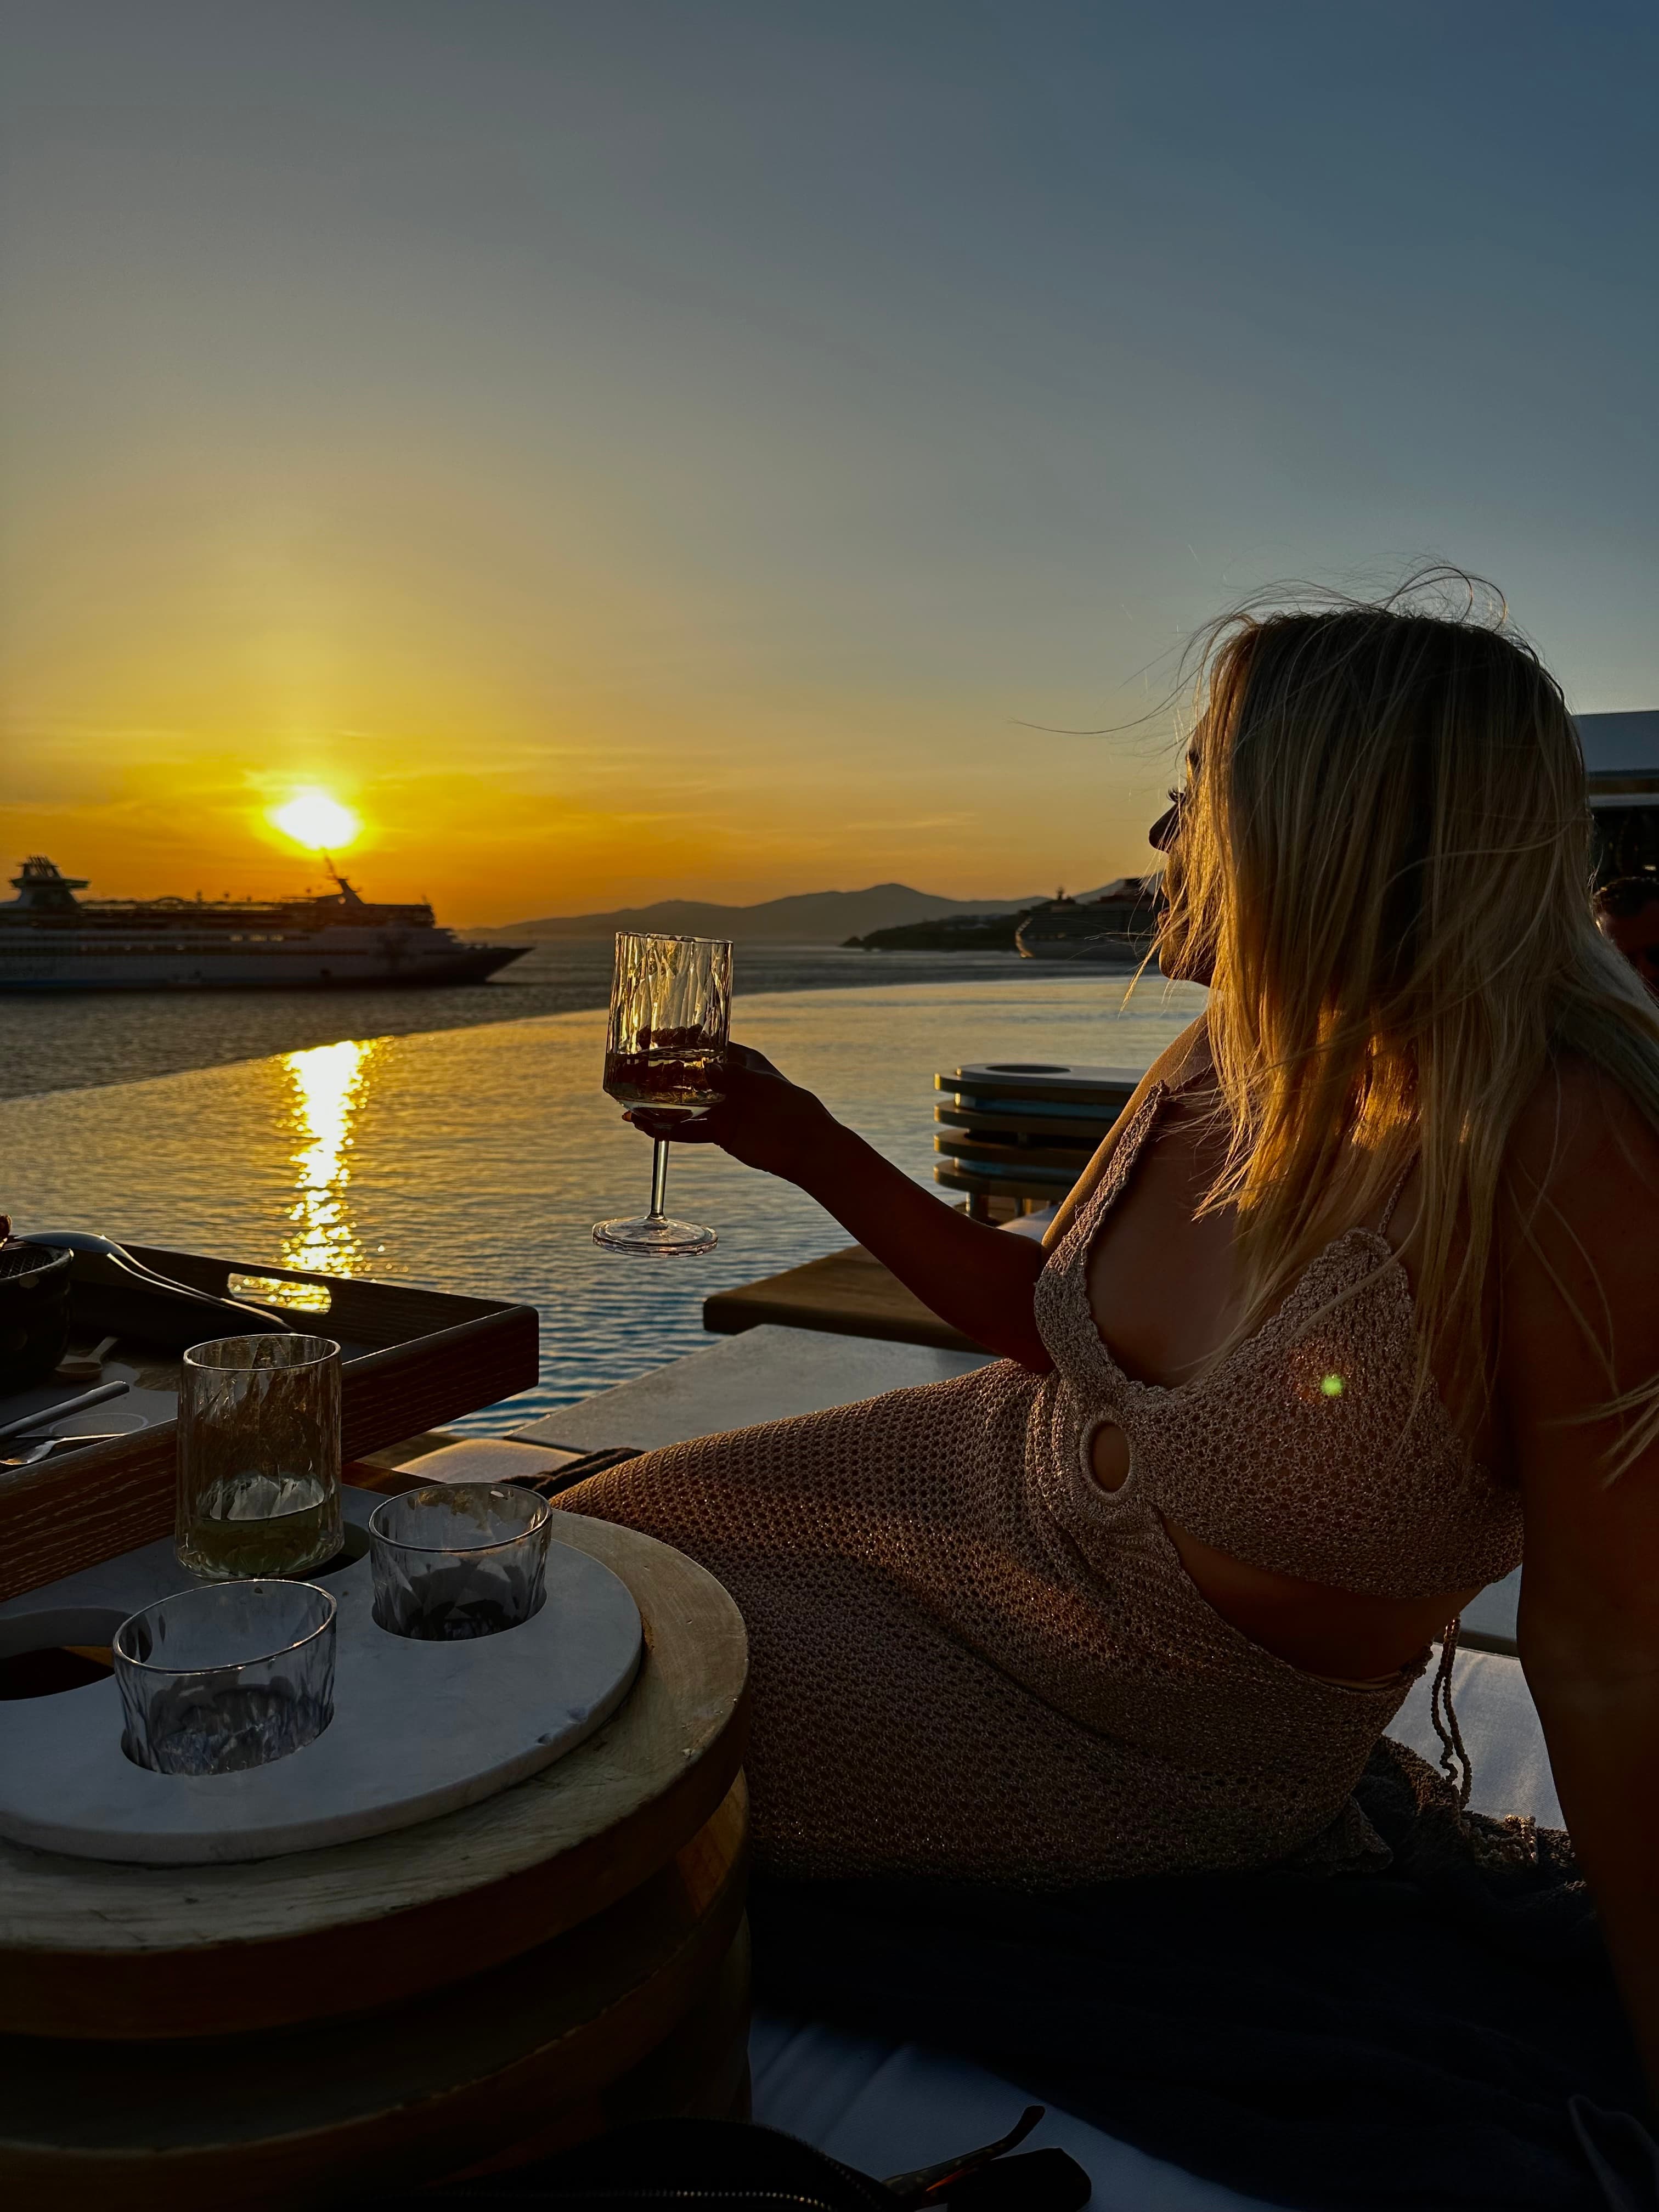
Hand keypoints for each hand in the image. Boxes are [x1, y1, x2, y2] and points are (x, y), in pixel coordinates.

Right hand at [627, 1043, 837, 1184]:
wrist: (807, 1146)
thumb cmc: (791, 1107)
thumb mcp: (762, 1085)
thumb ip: (733, 1076)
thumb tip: (707, 1068)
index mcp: (740, 1061)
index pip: (705, 1046)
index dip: (679, 1040)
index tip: (654, 1036)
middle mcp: (727, 1083)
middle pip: (688, 1074)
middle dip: (660, 1072)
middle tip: (630, 1069)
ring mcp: (722, 1108)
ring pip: (683, 1105)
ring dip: (657, 1105)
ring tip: (628, 1105)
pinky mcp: (721, 1132)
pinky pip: (689, 1131)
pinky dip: (668, 1130)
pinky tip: (645, 1127)